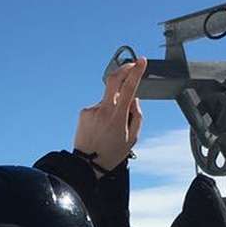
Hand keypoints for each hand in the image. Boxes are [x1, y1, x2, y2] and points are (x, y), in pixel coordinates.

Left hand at [72, 58, 145, 172]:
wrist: (86, 164)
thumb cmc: (111, 153)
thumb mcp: (132, 138)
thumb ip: (137, 116)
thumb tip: (134, 99)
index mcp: (117, 117)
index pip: (129, 88)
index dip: (136, 72)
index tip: (141, 61)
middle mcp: (103, 110)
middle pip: (113, 80)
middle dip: (124, 69)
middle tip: (131, 65)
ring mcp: (92, 110)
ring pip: (108, 100)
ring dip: (114, 106)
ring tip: (111, 128)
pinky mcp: (84, 112)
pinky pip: (99, 108)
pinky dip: (104, 113)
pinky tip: (101, 128)